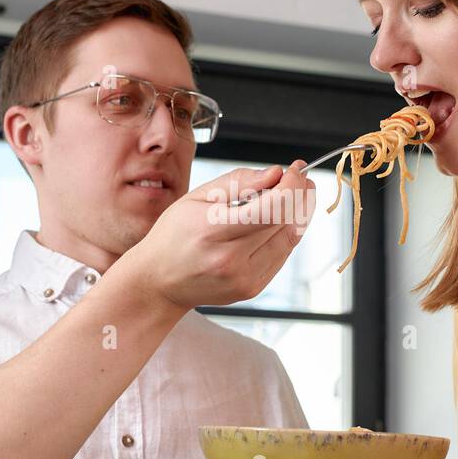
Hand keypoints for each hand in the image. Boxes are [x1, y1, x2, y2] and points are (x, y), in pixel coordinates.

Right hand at [120, 160, 315, 310]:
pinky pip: (281, 255)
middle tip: (298, 178)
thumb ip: (238, 182)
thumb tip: (275, 173)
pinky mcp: (252, 288)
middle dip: (298, 194)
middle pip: (285, 221)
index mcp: (213, 231)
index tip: (296, 170)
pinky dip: (284, 233)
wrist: (158, 281)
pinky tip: (276, 220)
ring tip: (292, 195)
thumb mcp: (196, 197)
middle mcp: (231, 259)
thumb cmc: (174, 235)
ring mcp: (244, 278)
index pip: (272, 208)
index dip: (292, 185)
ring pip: (289, 238)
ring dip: (297, 213)